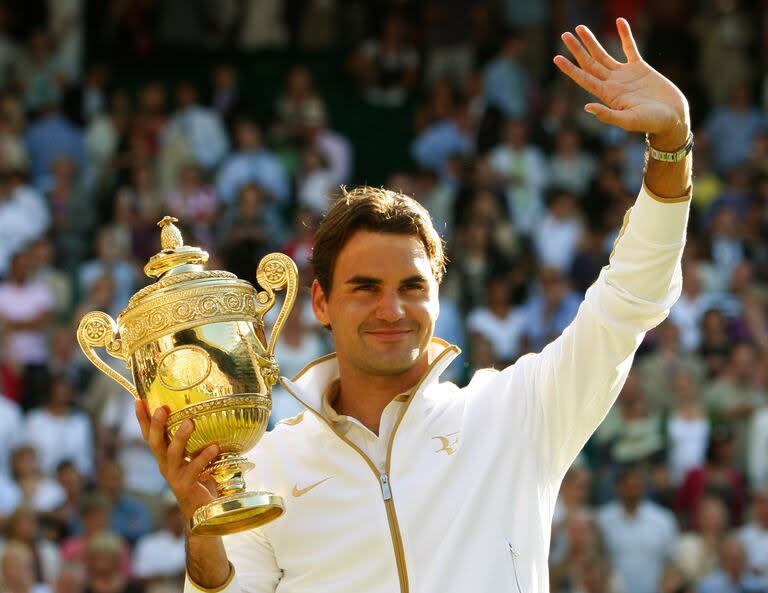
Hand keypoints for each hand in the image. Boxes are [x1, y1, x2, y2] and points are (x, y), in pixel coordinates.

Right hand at [135, 400, 219, 518]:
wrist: (202, 510)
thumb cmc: (199, 478)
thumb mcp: (193, 456)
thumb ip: (195, 440)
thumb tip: (206, 412)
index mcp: (164, 456)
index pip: (149, 435)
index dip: (142, 419)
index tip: (138, 400)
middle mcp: (165, 464)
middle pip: (155, 443)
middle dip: (157, 425)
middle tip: (162, 408)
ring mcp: (174, 476)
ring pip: (172, 455)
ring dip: (180, 438)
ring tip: (189, 422)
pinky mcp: (186, 486)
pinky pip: (194, 469)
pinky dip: (204, 456)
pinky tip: (215, 446)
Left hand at [554, 18, 689, 149]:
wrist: (672, 118)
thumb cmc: (651, 123)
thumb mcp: (628, 121)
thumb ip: (608, 115)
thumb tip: (587, 107)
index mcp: (607, 95)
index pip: (584, 79)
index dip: (570, 69)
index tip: (557, 58)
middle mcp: (612, 83)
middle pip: (590, 63)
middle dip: (577, 49)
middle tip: (565, 35)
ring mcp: (625, 74)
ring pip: (604, 54)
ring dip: (592, 41)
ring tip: (580, 28)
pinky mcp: (640, 68)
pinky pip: (630, 47)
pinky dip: (625, 35)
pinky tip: (619, 21)